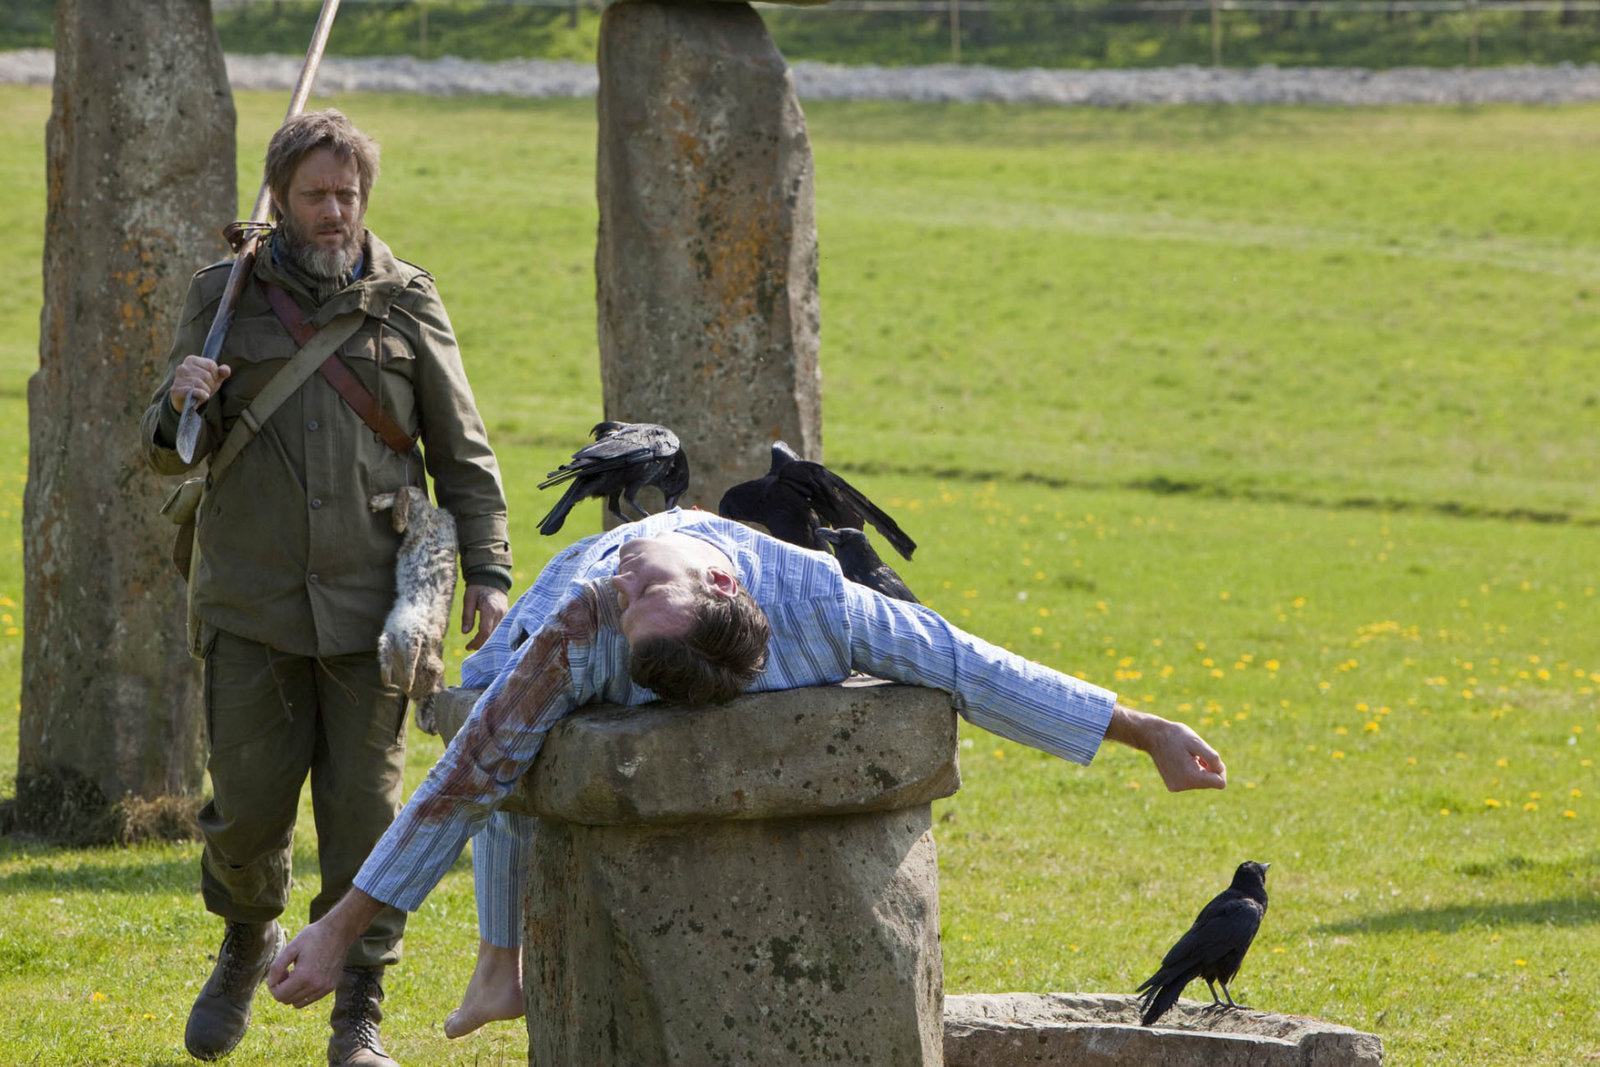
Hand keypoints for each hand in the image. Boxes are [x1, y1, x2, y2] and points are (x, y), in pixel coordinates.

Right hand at [168, 354, 231, 410]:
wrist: (187, 402)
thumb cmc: (202, 387)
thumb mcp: (214, 379)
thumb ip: (222, 372)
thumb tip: (225, 370)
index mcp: (191, 360)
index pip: (211, 365)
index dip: (215, 376)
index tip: (211, 381)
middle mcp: (183, 367)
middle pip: (206, 375)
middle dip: (211, 385)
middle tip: (207, 389)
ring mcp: (178, 378)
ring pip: (200, 383)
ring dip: (206, 391)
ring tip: (203, 393)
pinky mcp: (176, 389)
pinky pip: (193, 390)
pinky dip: (201, 395)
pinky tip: (203, 396)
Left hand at [267, 918, 348, 1008]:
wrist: (340, 931)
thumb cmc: (314, 936)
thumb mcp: (291, 947)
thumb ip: (277, 967)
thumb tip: (272, 983)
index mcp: (303, 976)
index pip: (279, 995)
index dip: (273, 986)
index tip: (279, 972)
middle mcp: (315, 986)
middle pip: (287, 1000)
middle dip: (282, 988)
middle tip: (287, 971)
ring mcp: (325, 988)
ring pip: (299, 1003)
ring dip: (293, 992)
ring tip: (297, 975)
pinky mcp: (331, 987)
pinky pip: (311, 999)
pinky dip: (304, 992)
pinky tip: (307, 976)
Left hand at [462, 584, 507, 650]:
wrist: (492, 579)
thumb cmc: (478, 588)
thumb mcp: (468, 599)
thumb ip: (467, 615)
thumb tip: (465, 632)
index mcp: (490, 609)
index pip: (485, 631)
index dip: (476, 642)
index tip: (468, 646)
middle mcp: (500, 613)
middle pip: (492, 635)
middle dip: (481, 644)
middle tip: (470, 647)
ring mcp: (505, 615)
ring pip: (497, 634)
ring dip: (487, 641)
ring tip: (475, 644)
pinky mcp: (507, 616)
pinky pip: (500, 630)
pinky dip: (492, 636)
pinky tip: (485, 639)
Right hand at [1104, 704, 1226, 791]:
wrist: (1152, 736)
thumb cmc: (1176, 736)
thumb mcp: (1196, 741)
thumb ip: (1212, 757)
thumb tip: (1220, 770)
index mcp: (1191, 777)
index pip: (1220, 783)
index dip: (1220, 769)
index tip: (1209, 758)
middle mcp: (1183, 786)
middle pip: (1211, 783)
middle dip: (1208, 769)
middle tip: (1196, 755)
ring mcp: (1177, 787)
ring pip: (1201, 783)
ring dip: (1200, 770)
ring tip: (1187, 756)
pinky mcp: (1173, 786)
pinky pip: (1192, 782)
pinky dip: (1191, 772)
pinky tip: (1181, 761)